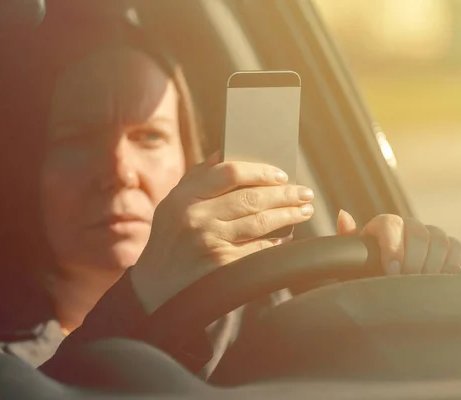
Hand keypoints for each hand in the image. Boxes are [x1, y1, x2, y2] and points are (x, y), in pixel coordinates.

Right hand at [131, 152, 314, 311]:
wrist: (156, 287)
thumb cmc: (169, 239)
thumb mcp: (172, 204)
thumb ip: (197, 178)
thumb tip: (225, 152)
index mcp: (185, 197)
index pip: (229, 172)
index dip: (260, 171)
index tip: (281, 174)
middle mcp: (196, 218)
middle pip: (251, 198)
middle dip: (285, 194)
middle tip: (304, 192)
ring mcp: (209, 243)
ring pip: (260, 223)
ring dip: (288, 215)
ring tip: (304, 210)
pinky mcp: (222, 267)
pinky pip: (258, 250)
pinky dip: (275, 242)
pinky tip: (286, 237)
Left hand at [336, 210, 460, 274]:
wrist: (385, 290)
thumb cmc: (365, 276)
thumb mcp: (351, 262)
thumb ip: (348, 241)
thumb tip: (343, 214)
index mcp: (383, 225)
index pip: (391, 224)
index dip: (393, 247)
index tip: (392, 272)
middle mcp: (407, 225)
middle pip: (418, 232)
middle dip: (414, 260)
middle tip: (407, 284)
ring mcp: (429, 235)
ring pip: (439, 239)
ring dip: (432, 264)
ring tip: (421, 286)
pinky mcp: (448, 248)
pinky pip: (456, 249)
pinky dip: (450, 265)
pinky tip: (437, 282)